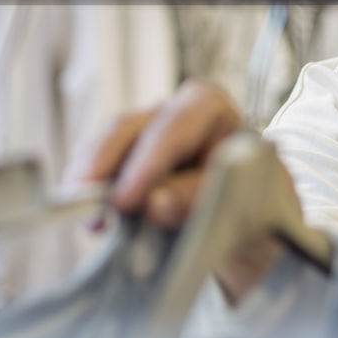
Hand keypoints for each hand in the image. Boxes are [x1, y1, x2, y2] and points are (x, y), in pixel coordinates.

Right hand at [71, 79, 286, 301]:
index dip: (146, 164)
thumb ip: (199, 200)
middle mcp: (173, 113)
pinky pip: (98, 163)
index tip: (126, 200)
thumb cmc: (253, 209)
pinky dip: (87, 188)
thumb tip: (155, 203)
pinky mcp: (125, 158)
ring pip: (107, 144)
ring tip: (83, 215)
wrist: (251, 228)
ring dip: (89, 178)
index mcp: (212, 110)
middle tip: (86, 204)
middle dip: (104, 165)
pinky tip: (84, 213)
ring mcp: (145, 133)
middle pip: (129, 129)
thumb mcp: (241, 207)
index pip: (174, 128)